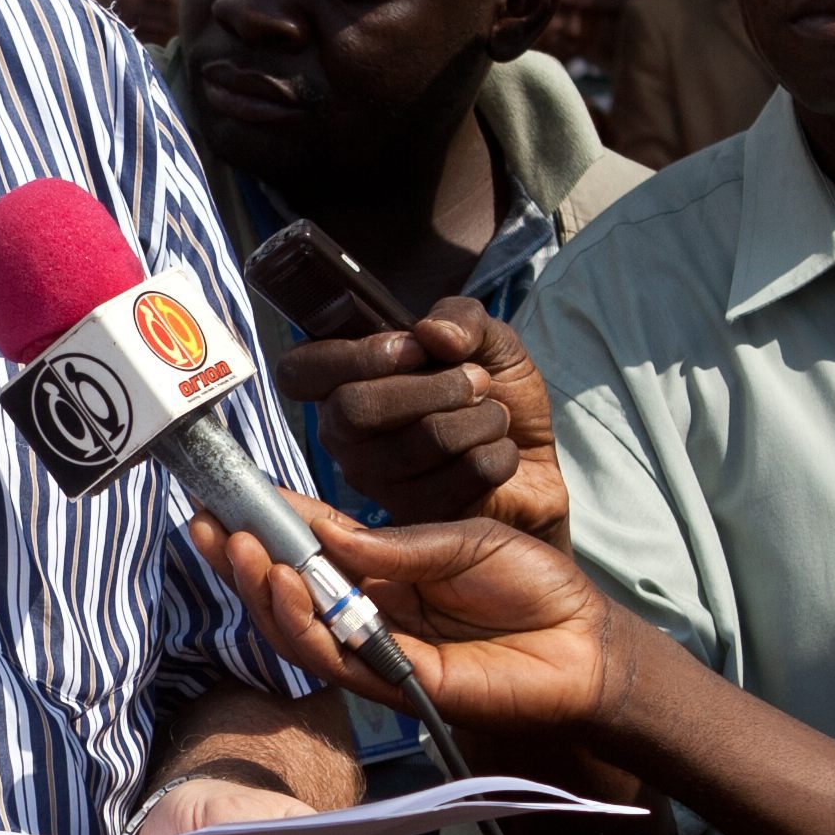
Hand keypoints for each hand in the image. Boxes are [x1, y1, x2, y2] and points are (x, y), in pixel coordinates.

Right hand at [193, 503, 630, 743]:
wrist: (584, 643)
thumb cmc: (533, 585)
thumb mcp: (463, 541)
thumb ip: (394, 544)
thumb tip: (324, 530)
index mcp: (384, 568)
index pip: (312, 544)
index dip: (268, 521)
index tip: (226, 494)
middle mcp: (369, 609)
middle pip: (288, 588)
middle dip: (242, 556)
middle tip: (207, 522)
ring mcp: (376, 648)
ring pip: (297, 626)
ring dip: (261, 588)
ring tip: (240, 549)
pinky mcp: (392, 683)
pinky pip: (332, 657)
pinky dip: (301, 623)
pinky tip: (283, 587)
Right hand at [278, 305, 562, 532]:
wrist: (535, 453)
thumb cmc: (494, 391)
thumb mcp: (484, 336)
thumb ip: (460, 317)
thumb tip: (432, 333)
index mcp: (342, 384)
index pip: (299, 371)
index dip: (355, 356)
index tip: (414, 346)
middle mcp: (346, 438)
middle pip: (355, 408)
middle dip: (433, 386)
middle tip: (478, 379)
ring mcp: (375, 482)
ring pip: (420, 442)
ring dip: (479, 419)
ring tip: (496, 414)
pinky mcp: (416, 516)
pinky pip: (459, 478)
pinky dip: (497, 454)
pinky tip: (498, 450)